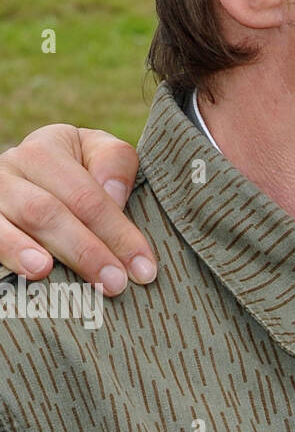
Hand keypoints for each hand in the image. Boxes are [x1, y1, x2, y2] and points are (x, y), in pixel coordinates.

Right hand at [0, 125, 155, 294]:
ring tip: (47, 273)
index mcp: (48, 147)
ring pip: (6, 225)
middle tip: (115, 284)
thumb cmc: (79, 168)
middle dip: (85, 251)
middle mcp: (11, 166)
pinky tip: (21, 272)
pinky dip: (4, 255)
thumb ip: (115, 164)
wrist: (29, 174)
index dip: (118, 233)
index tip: (143, 268)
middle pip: (48, 211)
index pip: (87, 194)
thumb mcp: (101, 153)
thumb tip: (112, 195)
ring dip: (27, 252)